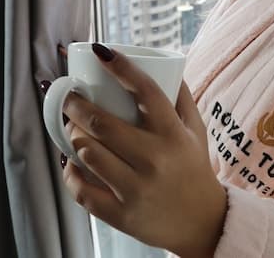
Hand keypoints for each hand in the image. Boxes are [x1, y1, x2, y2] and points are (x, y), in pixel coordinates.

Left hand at [59, 44, 226, 257]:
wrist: (203, 224)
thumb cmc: (194, 169)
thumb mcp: (196, 131)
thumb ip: (182, 97)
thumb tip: (166, 63)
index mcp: (173, 135)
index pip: (145, 91)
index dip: (120, 67)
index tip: (100, 51)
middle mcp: (155, 160)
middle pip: (102, 124)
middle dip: (76, 105)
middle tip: (70, 97)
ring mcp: (136, 189)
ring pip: (88, 153)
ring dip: (72, 135)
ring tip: (71, 127)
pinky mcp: (122, 215)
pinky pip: (83, 191)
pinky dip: (70, 173)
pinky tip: (70, 161)